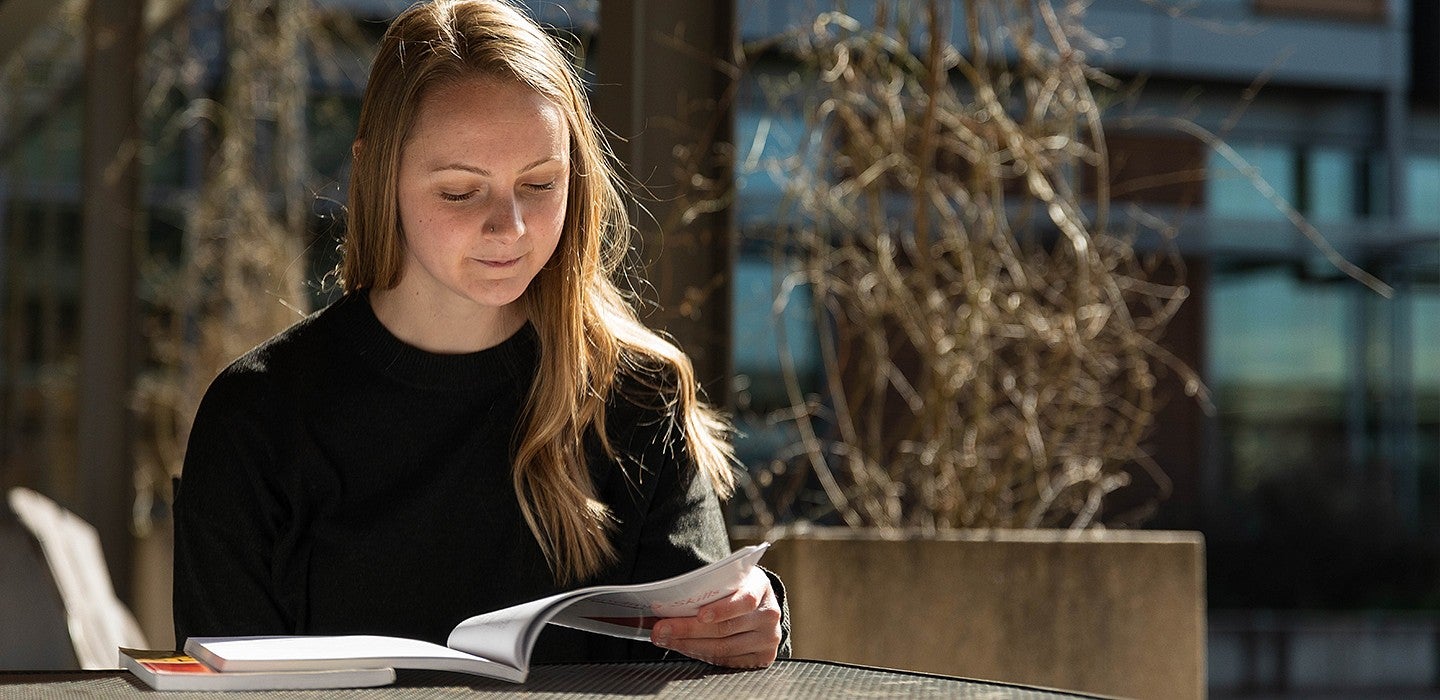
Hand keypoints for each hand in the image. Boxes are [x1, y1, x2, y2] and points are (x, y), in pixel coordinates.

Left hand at [649, 567, 782, 667]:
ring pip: (722, 648)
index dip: (722, 609)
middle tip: (662, 629)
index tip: (699, 614)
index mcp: (760, 587)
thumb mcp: (728, 579)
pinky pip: (726, 660)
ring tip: (665, 639)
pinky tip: (684, 647)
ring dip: (688, 644)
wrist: (759, 605)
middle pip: (726, 629)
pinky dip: (702, 654)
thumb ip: (706, 588)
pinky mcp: (763, 657)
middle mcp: (768, 614)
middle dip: (688, 629)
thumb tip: (664, 600)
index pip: (745, 600)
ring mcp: (768, 638)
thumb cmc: (737, 589)